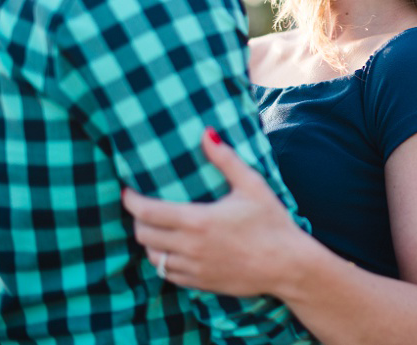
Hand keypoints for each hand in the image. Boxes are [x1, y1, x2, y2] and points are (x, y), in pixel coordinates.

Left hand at [122, 127, 307, 296]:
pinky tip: (174, 250)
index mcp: (198, 221)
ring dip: (150, 242)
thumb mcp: (252, 185)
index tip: (128, 191)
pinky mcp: (200, 283)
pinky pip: (168, 274)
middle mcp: (189, 247)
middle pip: (144, 235)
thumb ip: (225, 159)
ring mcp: (193, 268)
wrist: (288, 265)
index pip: (147, 212)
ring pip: (153, 257)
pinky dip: (164, 261)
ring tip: (157, 228)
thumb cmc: (272, 222)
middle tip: (144, 208)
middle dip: (138, 220)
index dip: (131, 201)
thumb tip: (206, 133)